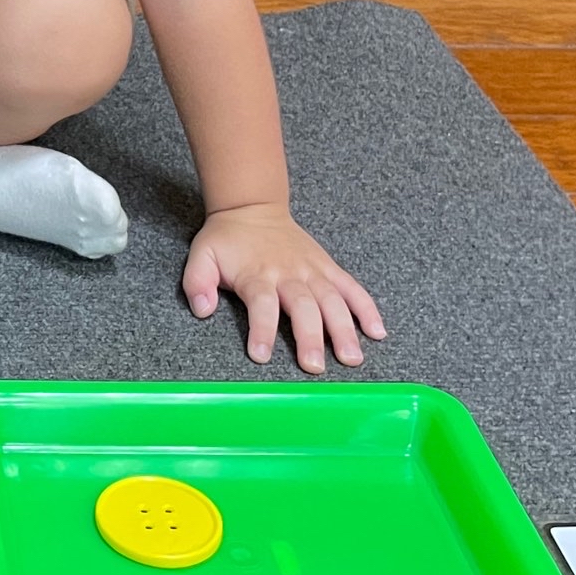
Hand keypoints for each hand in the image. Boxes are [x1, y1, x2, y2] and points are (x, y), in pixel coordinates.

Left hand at [182, 201, 384, 373]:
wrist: (252, 208)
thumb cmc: (227, 240)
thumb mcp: (201, 255)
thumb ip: (198, 281)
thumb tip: (202, 309)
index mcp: (257, 274)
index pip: (261, 304)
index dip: (261, 330)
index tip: (260, 356)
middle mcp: (288, 273)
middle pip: (303, 306)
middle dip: (310, 337)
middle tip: (314, 366)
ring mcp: (312, 270)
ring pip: (333, 300)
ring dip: (345, 329)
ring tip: (352, 357)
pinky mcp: (328, 267)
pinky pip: (352, 288)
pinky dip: (367, 308)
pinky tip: (378, 332)